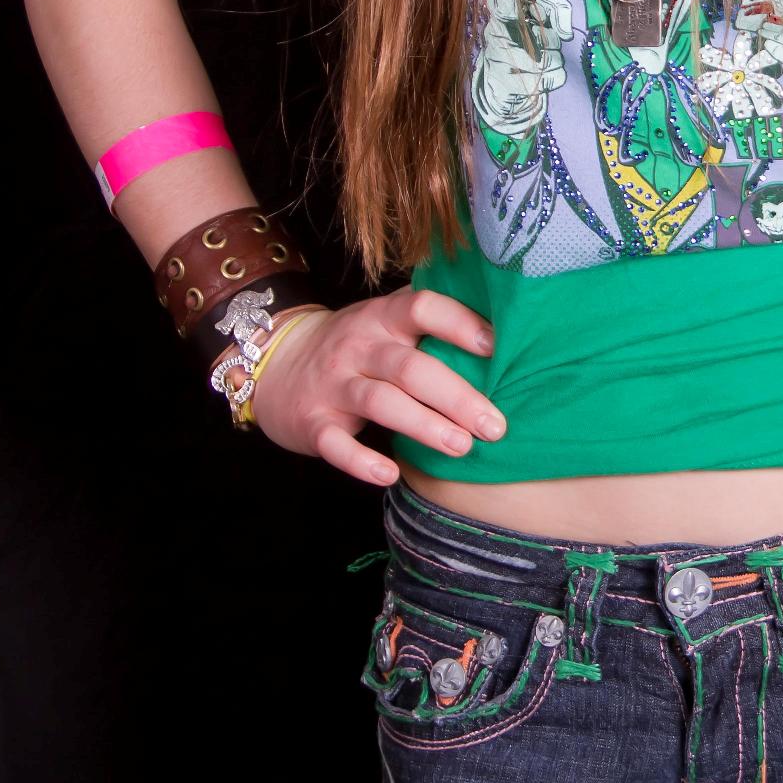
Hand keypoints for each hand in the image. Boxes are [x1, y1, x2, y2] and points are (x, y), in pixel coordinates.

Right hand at [246, 288, 504, 484]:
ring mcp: (334, 385)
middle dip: (457, 397)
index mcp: (383, 318)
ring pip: (381, 403)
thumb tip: (505, 337)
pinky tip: (391, 474)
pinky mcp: (314, 423)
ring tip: (462, 447)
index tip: (496, 348)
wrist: (277, 365)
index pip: (421, 308)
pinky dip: (362, 461)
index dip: (459, 324)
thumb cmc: (356, 347)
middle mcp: (358, 347)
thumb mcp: (385, 324)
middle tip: (495, 425)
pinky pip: (337, 444)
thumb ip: (429, 326)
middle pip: (411, 368)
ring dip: (425, 426)